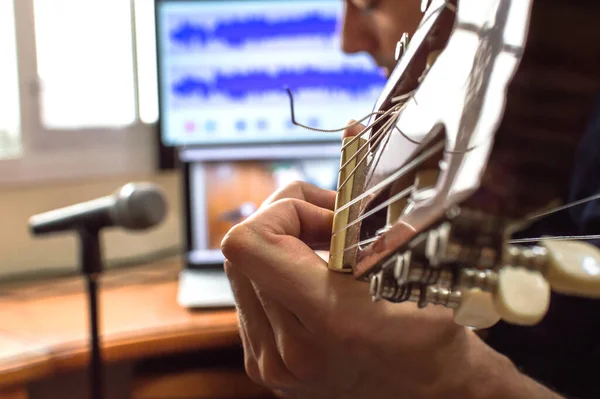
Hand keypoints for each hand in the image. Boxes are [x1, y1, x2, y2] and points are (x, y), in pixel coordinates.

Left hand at [220, 124, 552, 398]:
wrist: (428, 392)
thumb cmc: (428, 335)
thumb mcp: (408, 270)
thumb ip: (358, 231)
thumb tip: (326, 192)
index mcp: (328, 319)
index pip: (250, 242)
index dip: (281, 211)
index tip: (323, 216)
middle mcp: (288, 349)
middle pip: (241, 251)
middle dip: (283, 223)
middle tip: (327, 227)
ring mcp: (271, 363)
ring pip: (240, 273)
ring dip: (276, 250)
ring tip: (320, 253)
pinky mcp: (264, 365)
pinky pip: (248, 300)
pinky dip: (274, 278)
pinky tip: (310, 281)